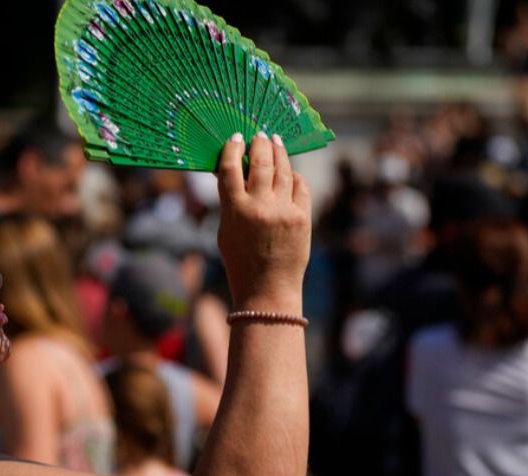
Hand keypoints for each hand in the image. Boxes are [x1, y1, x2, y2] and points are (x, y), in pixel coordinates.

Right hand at [216, 132, 311, 311]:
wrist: (267, 290)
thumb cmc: (241, 262)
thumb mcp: (225, 231)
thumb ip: (230, 203)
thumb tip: (234, 173)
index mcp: (234, 210)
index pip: (230, 168)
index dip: (232, 149)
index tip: (235, 138)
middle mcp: (259, 206)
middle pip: (260, 161)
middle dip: (259, 143)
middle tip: (259, 135)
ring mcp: (283, 210)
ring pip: (282, 169)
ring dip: (279, 152)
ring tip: (275, 142)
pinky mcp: (302, 217)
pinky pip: (300, 186)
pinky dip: (294, 176)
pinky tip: (290, 172)